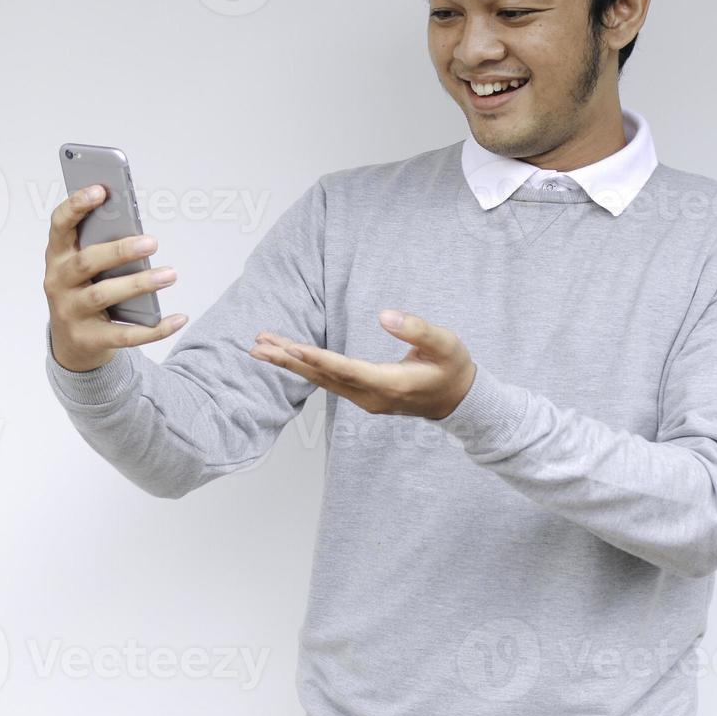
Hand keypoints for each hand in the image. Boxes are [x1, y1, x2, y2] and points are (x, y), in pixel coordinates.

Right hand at [45, 184, 188, 371]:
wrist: (72, 344)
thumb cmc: (84, 290)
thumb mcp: (85, 267)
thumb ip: (102, 245)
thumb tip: (138, 231)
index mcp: (57, 255)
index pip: (59, 224)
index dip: (76, 205)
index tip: (101, 190)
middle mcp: (58, 283)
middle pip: (86, 262)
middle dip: (119, 250)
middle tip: (152, 241)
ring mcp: (70, 313)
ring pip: (104, 295)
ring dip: (139, 284)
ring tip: (170, 274)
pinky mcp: (89, 340)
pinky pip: (125, 335)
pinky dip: (155, 328)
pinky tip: (178, 318)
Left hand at [248, 309, 476, 418]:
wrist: (459, 400)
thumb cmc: (453, 367)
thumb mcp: (446, 343)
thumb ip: (417, 329)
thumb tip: (384, 315)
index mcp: (390, 384)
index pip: (346, 369)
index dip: (317, 357)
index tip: (290, 346)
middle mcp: (371, 397)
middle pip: (323, 377)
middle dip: (288, 361)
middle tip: (257, 347)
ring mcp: (365, 400)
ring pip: (321, 381)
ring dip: (290, 364)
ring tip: (260, 349)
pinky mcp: (362, 396)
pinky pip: (327, 382)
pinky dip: (305, 368)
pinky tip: (287, 357)